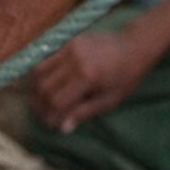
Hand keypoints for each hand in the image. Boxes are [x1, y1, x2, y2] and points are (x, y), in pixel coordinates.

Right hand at [28, 26, 156, 130]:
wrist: (134, 46)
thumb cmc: (126, 77)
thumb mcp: (110, 100)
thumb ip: (84, 112)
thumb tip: (62, 127)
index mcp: (87, 77)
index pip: (57, 101)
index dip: (51, 115)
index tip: (51, 124)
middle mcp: (74, 60)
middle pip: (44, 87)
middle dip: (40, 104)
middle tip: (42, 115)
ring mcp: (69, 48)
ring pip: (39, 71)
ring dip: (35, 89)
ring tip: (39, 101)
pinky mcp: (68, 42)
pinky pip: (45, 59)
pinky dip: (40, 74)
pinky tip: (43, 84)